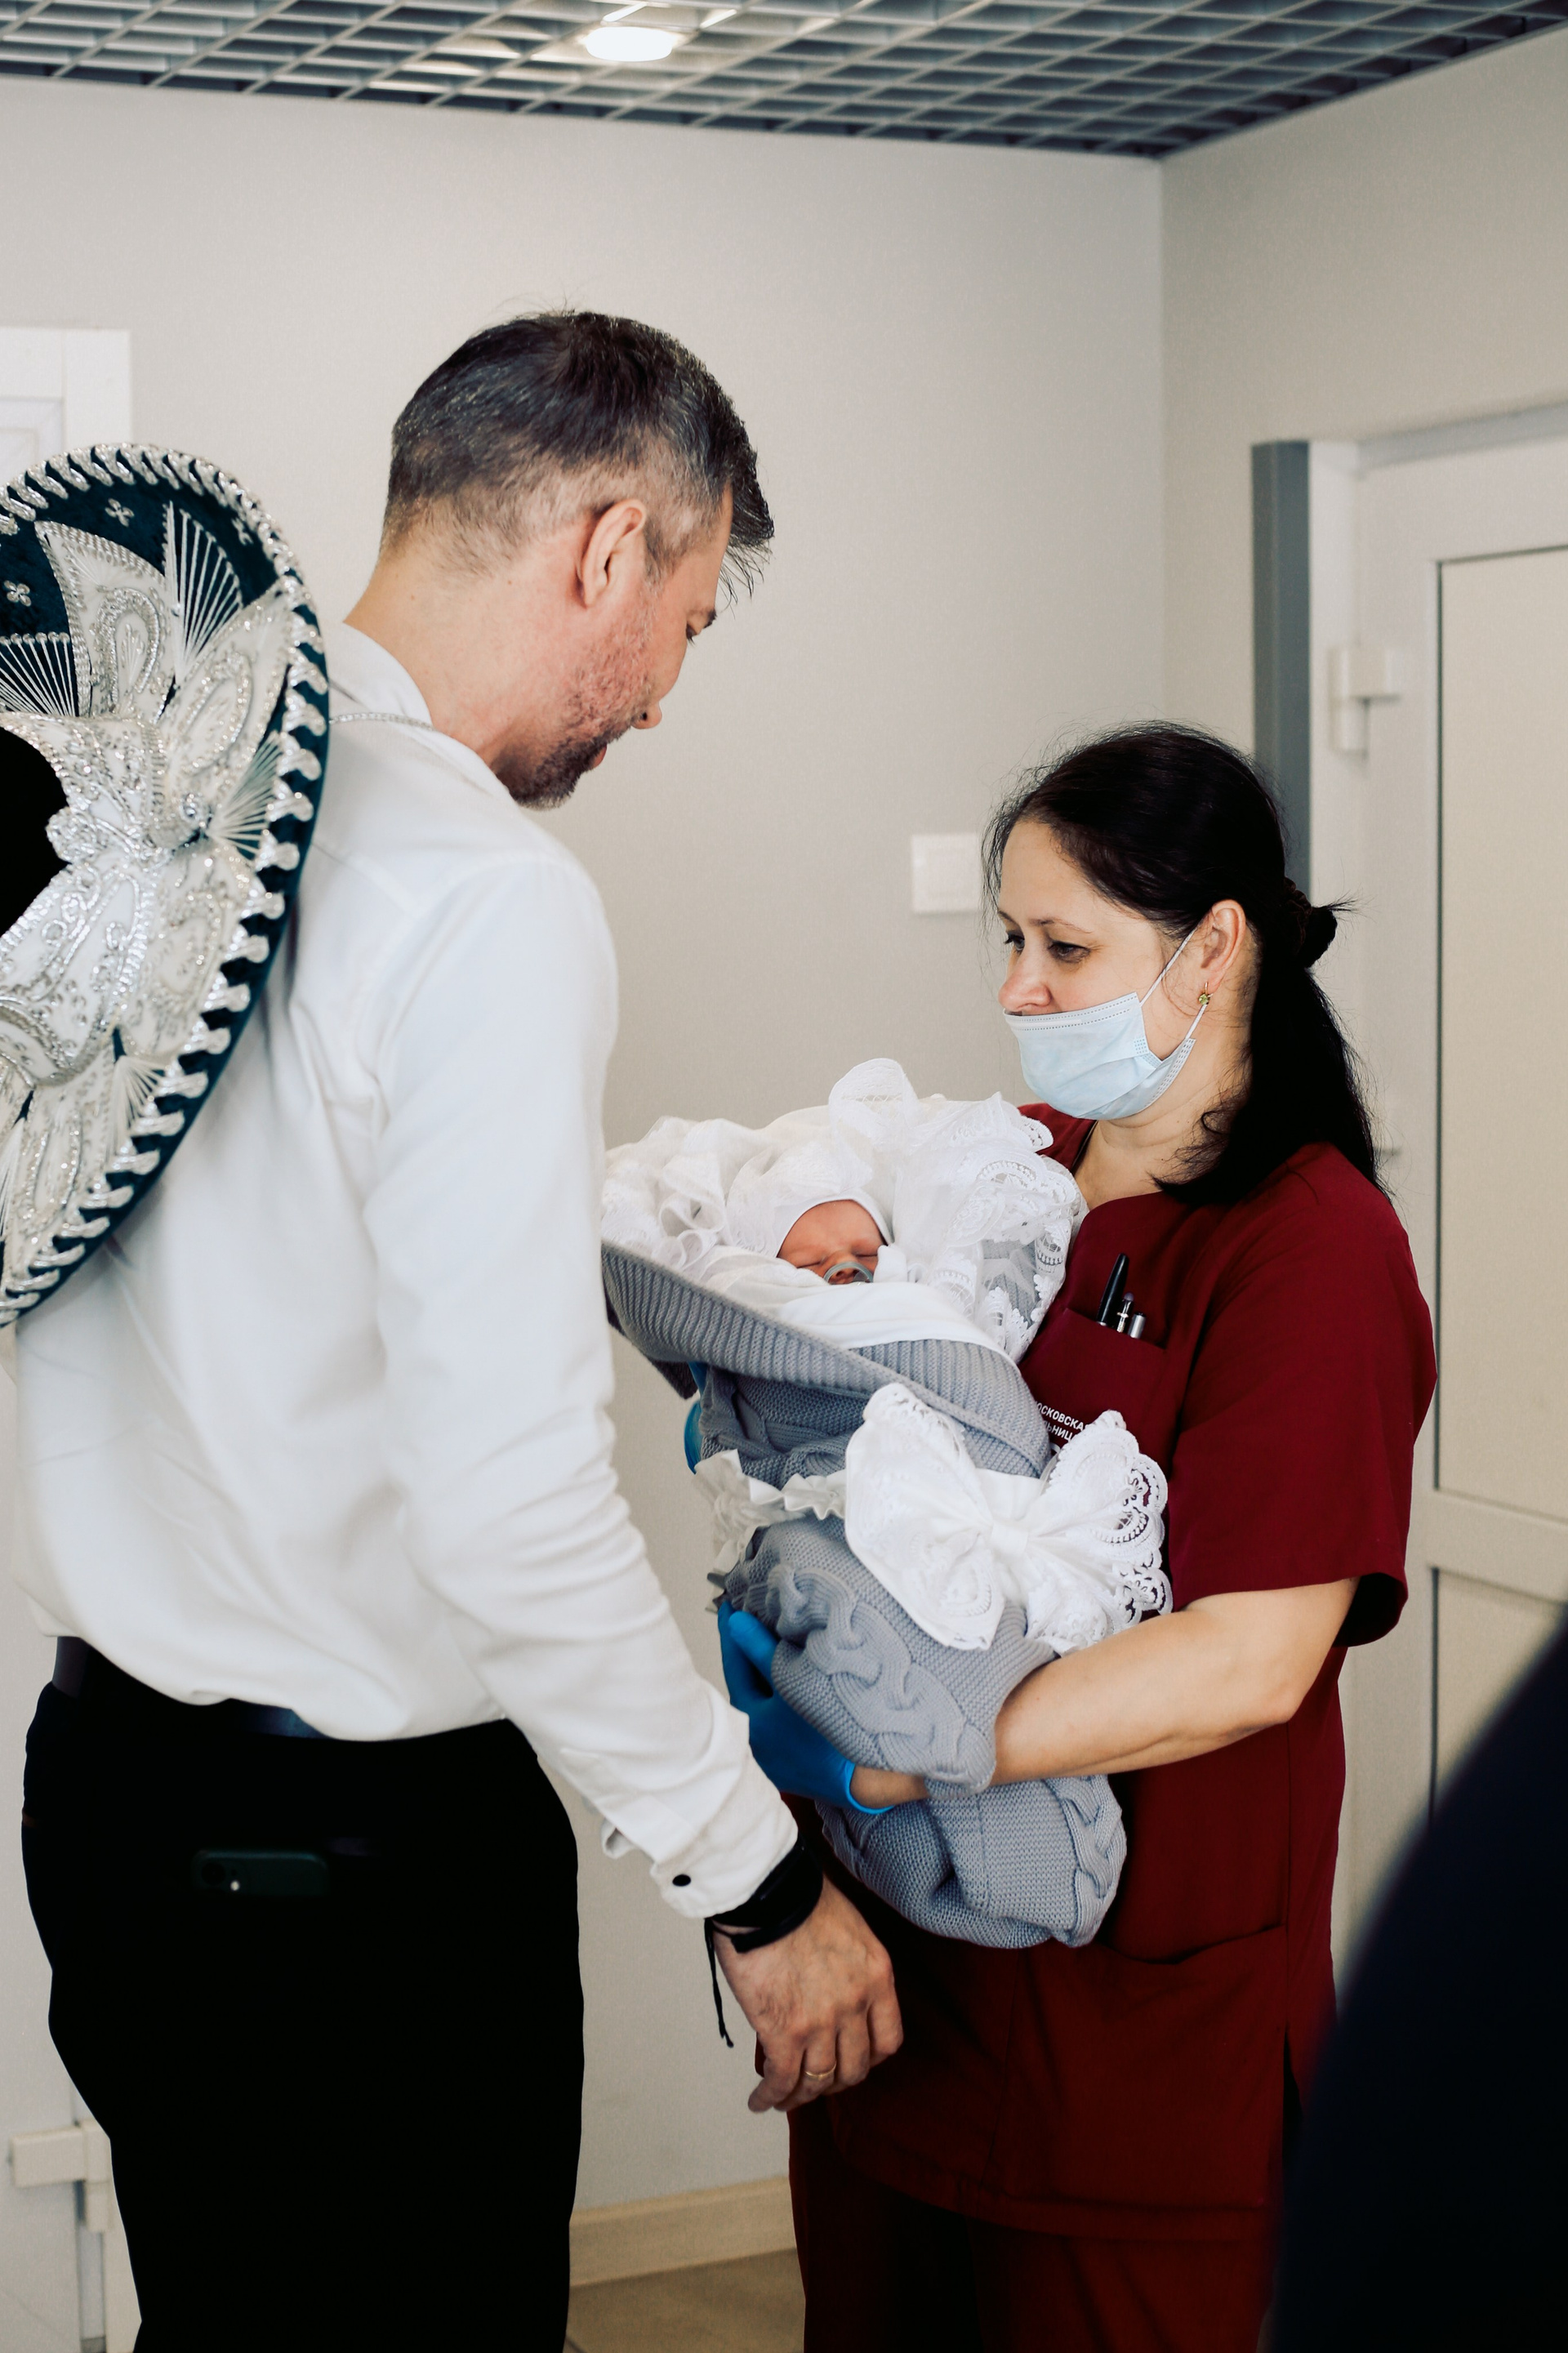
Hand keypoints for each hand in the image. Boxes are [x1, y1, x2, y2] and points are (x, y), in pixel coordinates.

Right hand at [715, 1873, 902, 2112]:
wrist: (768, 1890)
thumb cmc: (799, 1894)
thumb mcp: (848, 1927)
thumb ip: (849, 1965)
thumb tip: (828, 1985)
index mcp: (877, 1976)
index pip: (888, 2040)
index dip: (869, 2058)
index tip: (852, 2060)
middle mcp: (856, 2004)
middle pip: (854, 2067)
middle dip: (834, 2081)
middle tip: (816, 2081)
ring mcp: (822, 2022)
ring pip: (818, 2080)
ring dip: (800, 2096)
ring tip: (782, 2097)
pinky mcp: (784, 2031)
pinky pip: (782, 2079)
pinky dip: (770, 2096)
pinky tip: (760, 2100)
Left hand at [718, 1603, 870, 1811]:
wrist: (869, 1783)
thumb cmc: (829, 1735)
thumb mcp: (793, 1682)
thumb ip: (762, 1650)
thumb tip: (737, 1624)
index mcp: (748, 1722)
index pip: (734, 1666)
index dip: (733, 1633)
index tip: (729, 1606)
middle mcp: (755, 1740)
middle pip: (750, 1683)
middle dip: (752, 1649)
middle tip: (751, 1614)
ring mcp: (776, 1752)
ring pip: (768, 1698)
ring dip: (771, 1669)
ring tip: (776, 1637)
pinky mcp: (797, 1758)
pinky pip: (784, 1714)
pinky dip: (787, 1691)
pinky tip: (799, 1674)